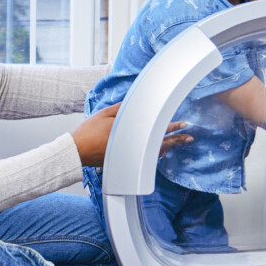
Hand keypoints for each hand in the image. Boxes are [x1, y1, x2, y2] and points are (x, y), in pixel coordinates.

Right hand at [72, 105, 193, 167]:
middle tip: (189, 138)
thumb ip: (123, 108)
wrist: (77, 151)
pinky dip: (153, 155)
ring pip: (153, 154)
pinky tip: (158, 152)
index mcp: (132, 133)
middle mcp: (134, 147)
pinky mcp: (125, 163)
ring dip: (165, 148)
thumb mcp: (106, 113)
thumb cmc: (89, 132)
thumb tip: (135, 102)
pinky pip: (144, 159)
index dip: (173, 127)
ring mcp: (130, 157)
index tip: (184, 125)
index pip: (158, 130)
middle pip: (161, 144)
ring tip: (176, 144)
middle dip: (176, 141)